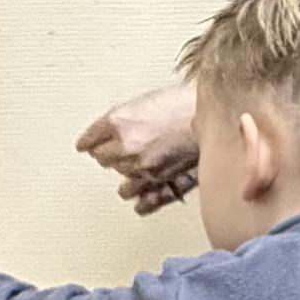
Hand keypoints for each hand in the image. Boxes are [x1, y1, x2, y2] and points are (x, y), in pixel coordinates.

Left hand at [77, 80, 198, 214]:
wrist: (212, 113)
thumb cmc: (183, 103)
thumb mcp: (143, 101)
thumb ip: (119, 120)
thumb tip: (102, 133)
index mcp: (118, 122)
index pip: (88, 141)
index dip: (90, 141)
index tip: (87, 145)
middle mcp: (127, 146)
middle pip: (102, 159)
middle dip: (109, 153)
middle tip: (115, 148)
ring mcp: (143, 166)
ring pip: (121, 177)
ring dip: (126, 173)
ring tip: (131, 167)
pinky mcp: (160, 179)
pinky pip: (140, 196)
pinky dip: (140, 196)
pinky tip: (139, 198)